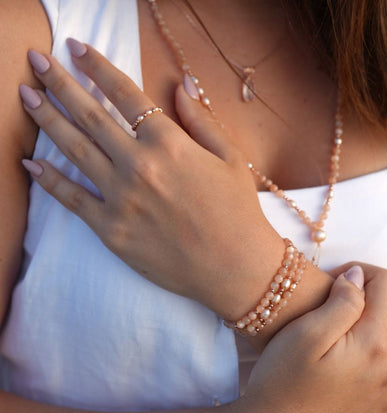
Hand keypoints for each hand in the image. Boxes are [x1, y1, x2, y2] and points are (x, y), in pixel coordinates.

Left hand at [19, 41, 285, 318]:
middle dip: (60, 83)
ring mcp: (121, 199)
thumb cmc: (238, 212)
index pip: (125, 94)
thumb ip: (200, 120)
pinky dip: (49, 181)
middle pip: (90, 115)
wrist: (236, 267)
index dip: (97, 67)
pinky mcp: (112, 231)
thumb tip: (181, 84)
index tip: (77, 49)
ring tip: (26, 97)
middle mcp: (139, 166)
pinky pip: (72, 200)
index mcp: (170, 144)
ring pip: (74, 150)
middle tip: (37, 63)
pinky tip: (30, 164)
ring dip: (46, 119)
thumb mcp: (230, 158)